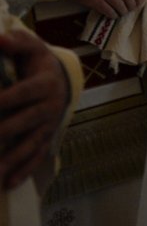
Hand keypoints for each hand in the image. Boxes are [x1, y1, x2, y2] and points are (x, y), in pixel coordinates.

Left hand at [0, 29, 70, 189]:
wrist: (62, 78)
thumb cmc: (37, 62)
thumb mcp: (32, 46)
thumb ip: (16, 42)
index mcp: (46, 83)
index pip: (21, 94)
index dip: (3, 101)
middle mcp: (50, 106)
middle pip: (23, 123)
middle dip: (0, 133)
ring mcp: (49, 124)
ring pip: (30, 144)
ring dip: (10, 160)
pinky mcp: (47, 137)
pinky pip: (36, 156)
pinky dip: (24, 170)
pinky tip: (8, 184)